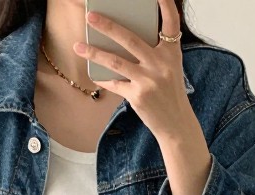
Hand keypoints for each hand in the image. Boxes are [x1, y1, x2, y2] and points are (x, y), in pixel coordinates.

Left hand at [73, 0, 192, 140]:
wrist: (176, 123)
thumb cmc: (169, 93)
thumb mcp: (169, 69)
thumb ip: (153, 53)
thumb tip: (122, 40)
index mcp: (171, 53)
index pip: (171, 23)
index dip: (166, 5)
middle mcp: (160, 64)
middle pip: (130, 39)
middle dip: (108, 26)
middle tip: (91, 17)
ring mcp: (148, 80)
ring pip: (115, 61)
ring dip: (94, 52)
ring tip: (78, 46)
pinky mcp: (138, 96)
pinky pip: (115, 83)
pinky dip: (103, 78)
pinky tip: (93, 73)